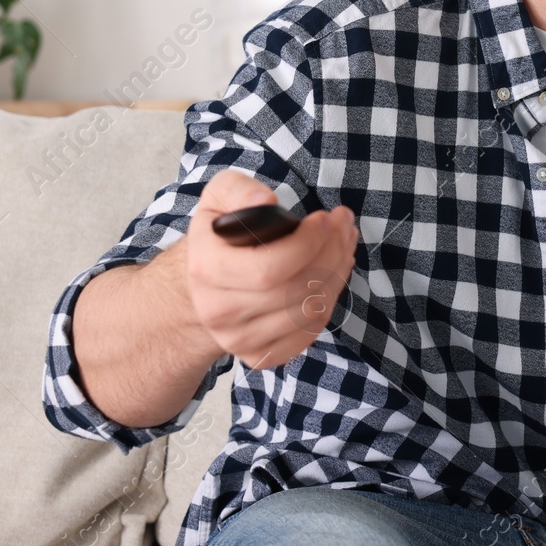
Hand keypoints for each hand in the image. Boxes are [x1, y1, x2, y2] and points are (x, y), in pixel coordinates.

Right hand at [185, 169, 357, 369]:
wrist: (201, 284)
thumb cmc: (220, 235)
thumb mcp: (218, 196)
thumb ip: (238, 190)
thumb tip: (265, 202)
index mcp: (206, 271)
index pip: (269, 269)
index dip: (308, 244)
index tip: (326, 218)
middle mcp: (218, 312)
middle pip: (295, 289)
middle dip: (331, 252)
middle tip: (344, 224)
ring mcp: (238, 339)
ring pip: (309, 311)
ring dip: (337, 272)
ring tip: (343, 243)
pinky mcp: (259, 355)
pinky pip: (310, 332)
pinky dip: (330, 300)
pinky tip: (333, 272)